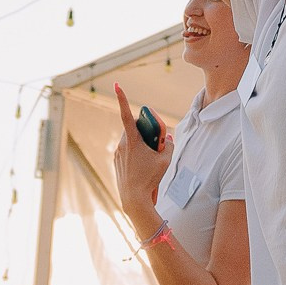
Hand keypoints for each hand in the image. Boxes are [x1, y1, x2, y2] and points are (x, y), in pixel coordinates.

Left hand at [111, 85, 171, 223]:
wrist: (134, 199)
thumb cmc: (150, 179)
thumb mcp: (165, 160)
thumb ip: (169, 144)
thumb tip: (167, 138)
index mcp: (133, 140)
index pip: (127, 114)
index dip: (122, 98)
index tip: (118, 85)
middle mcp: (122, 144)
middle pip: (136, 129)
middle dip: (147, 132)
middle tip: (156, 144)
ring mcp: (118, 153)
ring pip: (132, 140)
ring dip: (142, 144)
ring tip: (150, 161)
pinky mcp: (117, 161)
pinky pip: (128, 150)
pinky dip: (137, 153)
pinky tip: (143, 167)